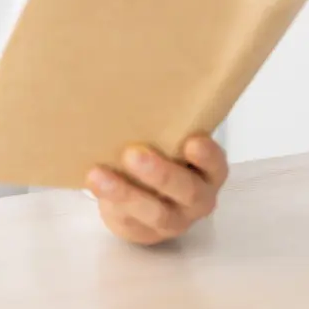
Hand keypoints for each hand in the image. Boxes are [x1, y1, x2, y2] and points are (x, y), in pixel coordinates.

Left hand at [87, 134, 227, 246]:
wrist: (146, 194)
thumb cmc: (162, 153)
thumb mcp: (171, 139)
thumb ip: (166, 123)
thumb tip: (140, 76)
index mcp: (209, 171)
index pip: (215, 164)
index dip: (206, 156)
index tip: (192, 141)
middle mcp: (197, 197)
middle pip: (186, 191)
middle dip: (161, 174)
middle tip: (133, 155)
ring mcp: (173, 219)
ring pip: (155, 212)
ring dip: (126, 193)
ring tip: (98, 175)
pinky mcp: (145, 232)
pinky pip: (129, 220)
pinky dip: (109, 202)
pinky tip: (93, 182)